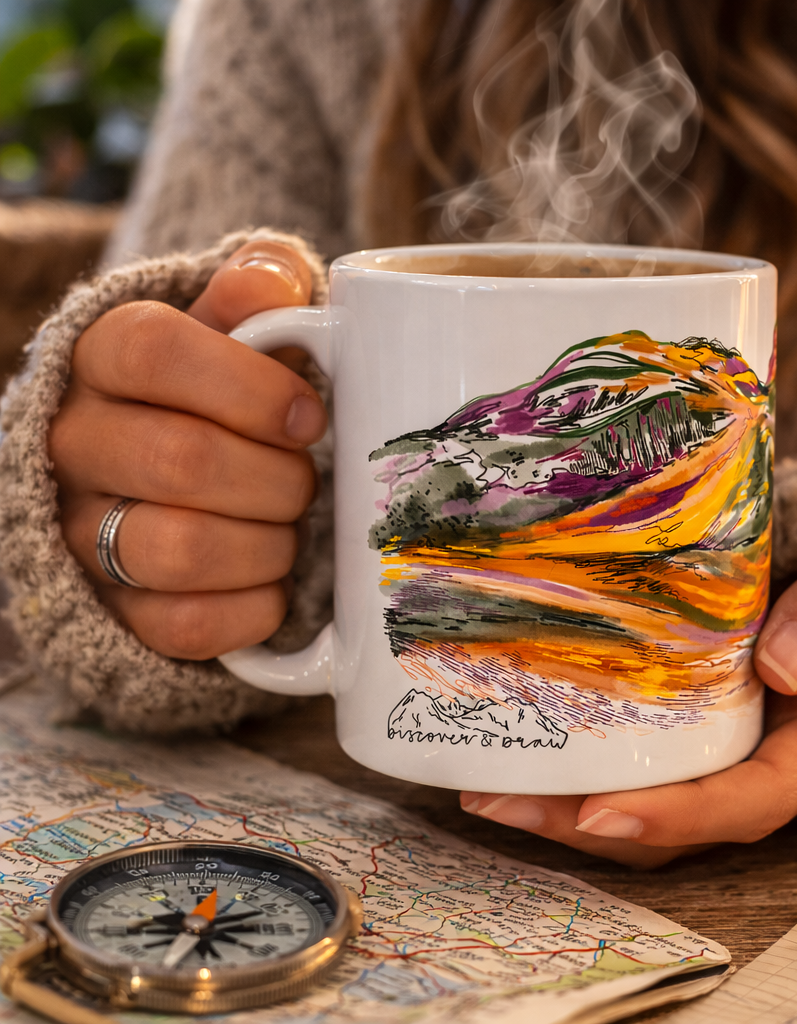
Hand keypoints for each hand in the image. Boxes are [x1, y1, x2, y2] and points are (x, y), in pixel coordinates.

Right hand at [49, 241, 326, 659]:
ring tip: (288, 527)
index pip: (152, 351)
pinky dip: (254, 608)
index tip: (308, 415)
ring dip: (268, 543)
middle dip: (278, 477)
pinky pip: (185, 625)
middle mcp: (75, 442)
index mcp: (103, 356)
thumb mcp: (235, 324)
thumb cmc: (220, 391)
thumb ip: (259, 285)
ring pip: (179, 548)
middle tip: (305, 477)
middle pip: (180, 459)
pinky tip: (272, 581)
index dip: (249, 387)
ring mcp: (81, 531)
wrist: (172, 472)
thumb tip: (278, 284)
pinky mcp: (112, 607)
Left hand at [459, 551, 796, 867]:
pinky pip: (636, 765)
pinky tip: (517, 742)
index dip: (676, 817)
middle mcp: (762, 764)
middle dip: (583, 825)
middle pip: (675, 824)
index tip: (597, 814)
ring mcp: (722, 751)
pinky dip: (578, 769)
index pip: (749, 801)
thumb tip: (783, 667)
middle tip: (497, 799)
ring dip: (563, 808)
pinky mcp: (690, 730)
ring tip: (481, 786)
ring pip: (645, 804)